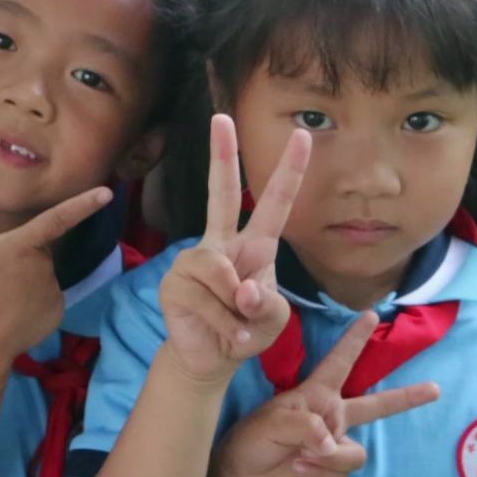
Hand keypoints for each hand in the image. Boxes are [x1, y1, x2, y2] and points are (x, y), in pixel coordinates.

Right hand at [0, 186, 113, 362]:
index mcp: (23, 245)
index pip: (58, 219)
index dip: (83, 204)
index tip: (108, 194)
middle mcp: (44, 264)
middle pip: (37, 254)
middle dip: (19, 262)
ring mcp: (53, 290)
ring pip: (41, 278)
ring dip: (25, 284)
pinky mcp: (56, 312)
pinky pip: (47, 301)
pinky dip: (33, 305)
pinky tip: (12, 316)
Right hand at [158, 114, 310, 384]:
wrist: (211, 358)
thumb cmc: (247, 330)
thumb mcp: (273, 320)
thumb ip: (268, 304)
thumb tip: (242, 288)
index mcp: (256, 246)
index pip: (276, 203)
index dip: (290, 171)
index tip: (303, 136)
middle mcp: (223, 244)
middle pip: (222, 194)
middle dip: (221, 155)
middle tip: (221, 117)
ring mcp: (195, 260)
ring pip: (223, 272)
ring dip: (238, 309)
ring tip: (239, 326)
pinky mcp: (174, 281)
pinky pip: (207, 299)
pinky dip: (225, 324)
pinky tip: (226, 334)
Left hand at [213, 311, 438, 476]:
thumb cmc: (253, 439)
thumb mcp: (272, 423)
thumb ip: (306, 426)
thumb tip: (333, 442)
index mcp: (317, 393)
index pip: (340, 361)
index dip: (355, 338)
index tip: (373, 315)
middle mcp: (332, 415)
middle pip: (377, 406)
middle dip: (407, 398)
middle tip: (435, 389)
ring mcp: (335, 443)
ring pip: (354, 451)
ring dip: (328, 458)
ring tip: (299, 458)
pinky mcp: (333, 470)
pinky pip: (342, 472)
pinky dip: (321, 474)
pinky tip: (299, 471)